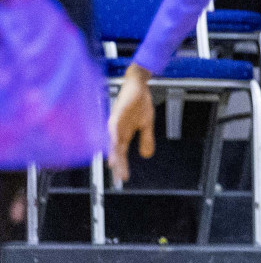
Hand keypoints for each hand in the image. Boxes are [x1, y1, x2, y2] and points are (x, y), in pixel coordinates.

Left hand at [108, 63, 155, 182]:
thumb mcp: (146, 124)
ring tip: (114, 164)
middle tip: (119, 176)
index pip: (121, 153)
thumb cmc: (139, 102)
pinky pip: (114, 125)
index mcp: (124, 133)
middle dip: (118, 163)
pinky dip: (113, 135)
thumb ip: (146, 139)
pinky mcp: (117, 111)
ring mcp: (115, 121)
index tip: (123, 178)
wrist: (138, 84)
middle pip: (116, 150)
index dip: (122, 165)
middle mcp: (116, 129)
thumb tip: (146, 155)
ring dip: (113, 152)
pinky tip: (115, 143)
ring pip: (112, 140)